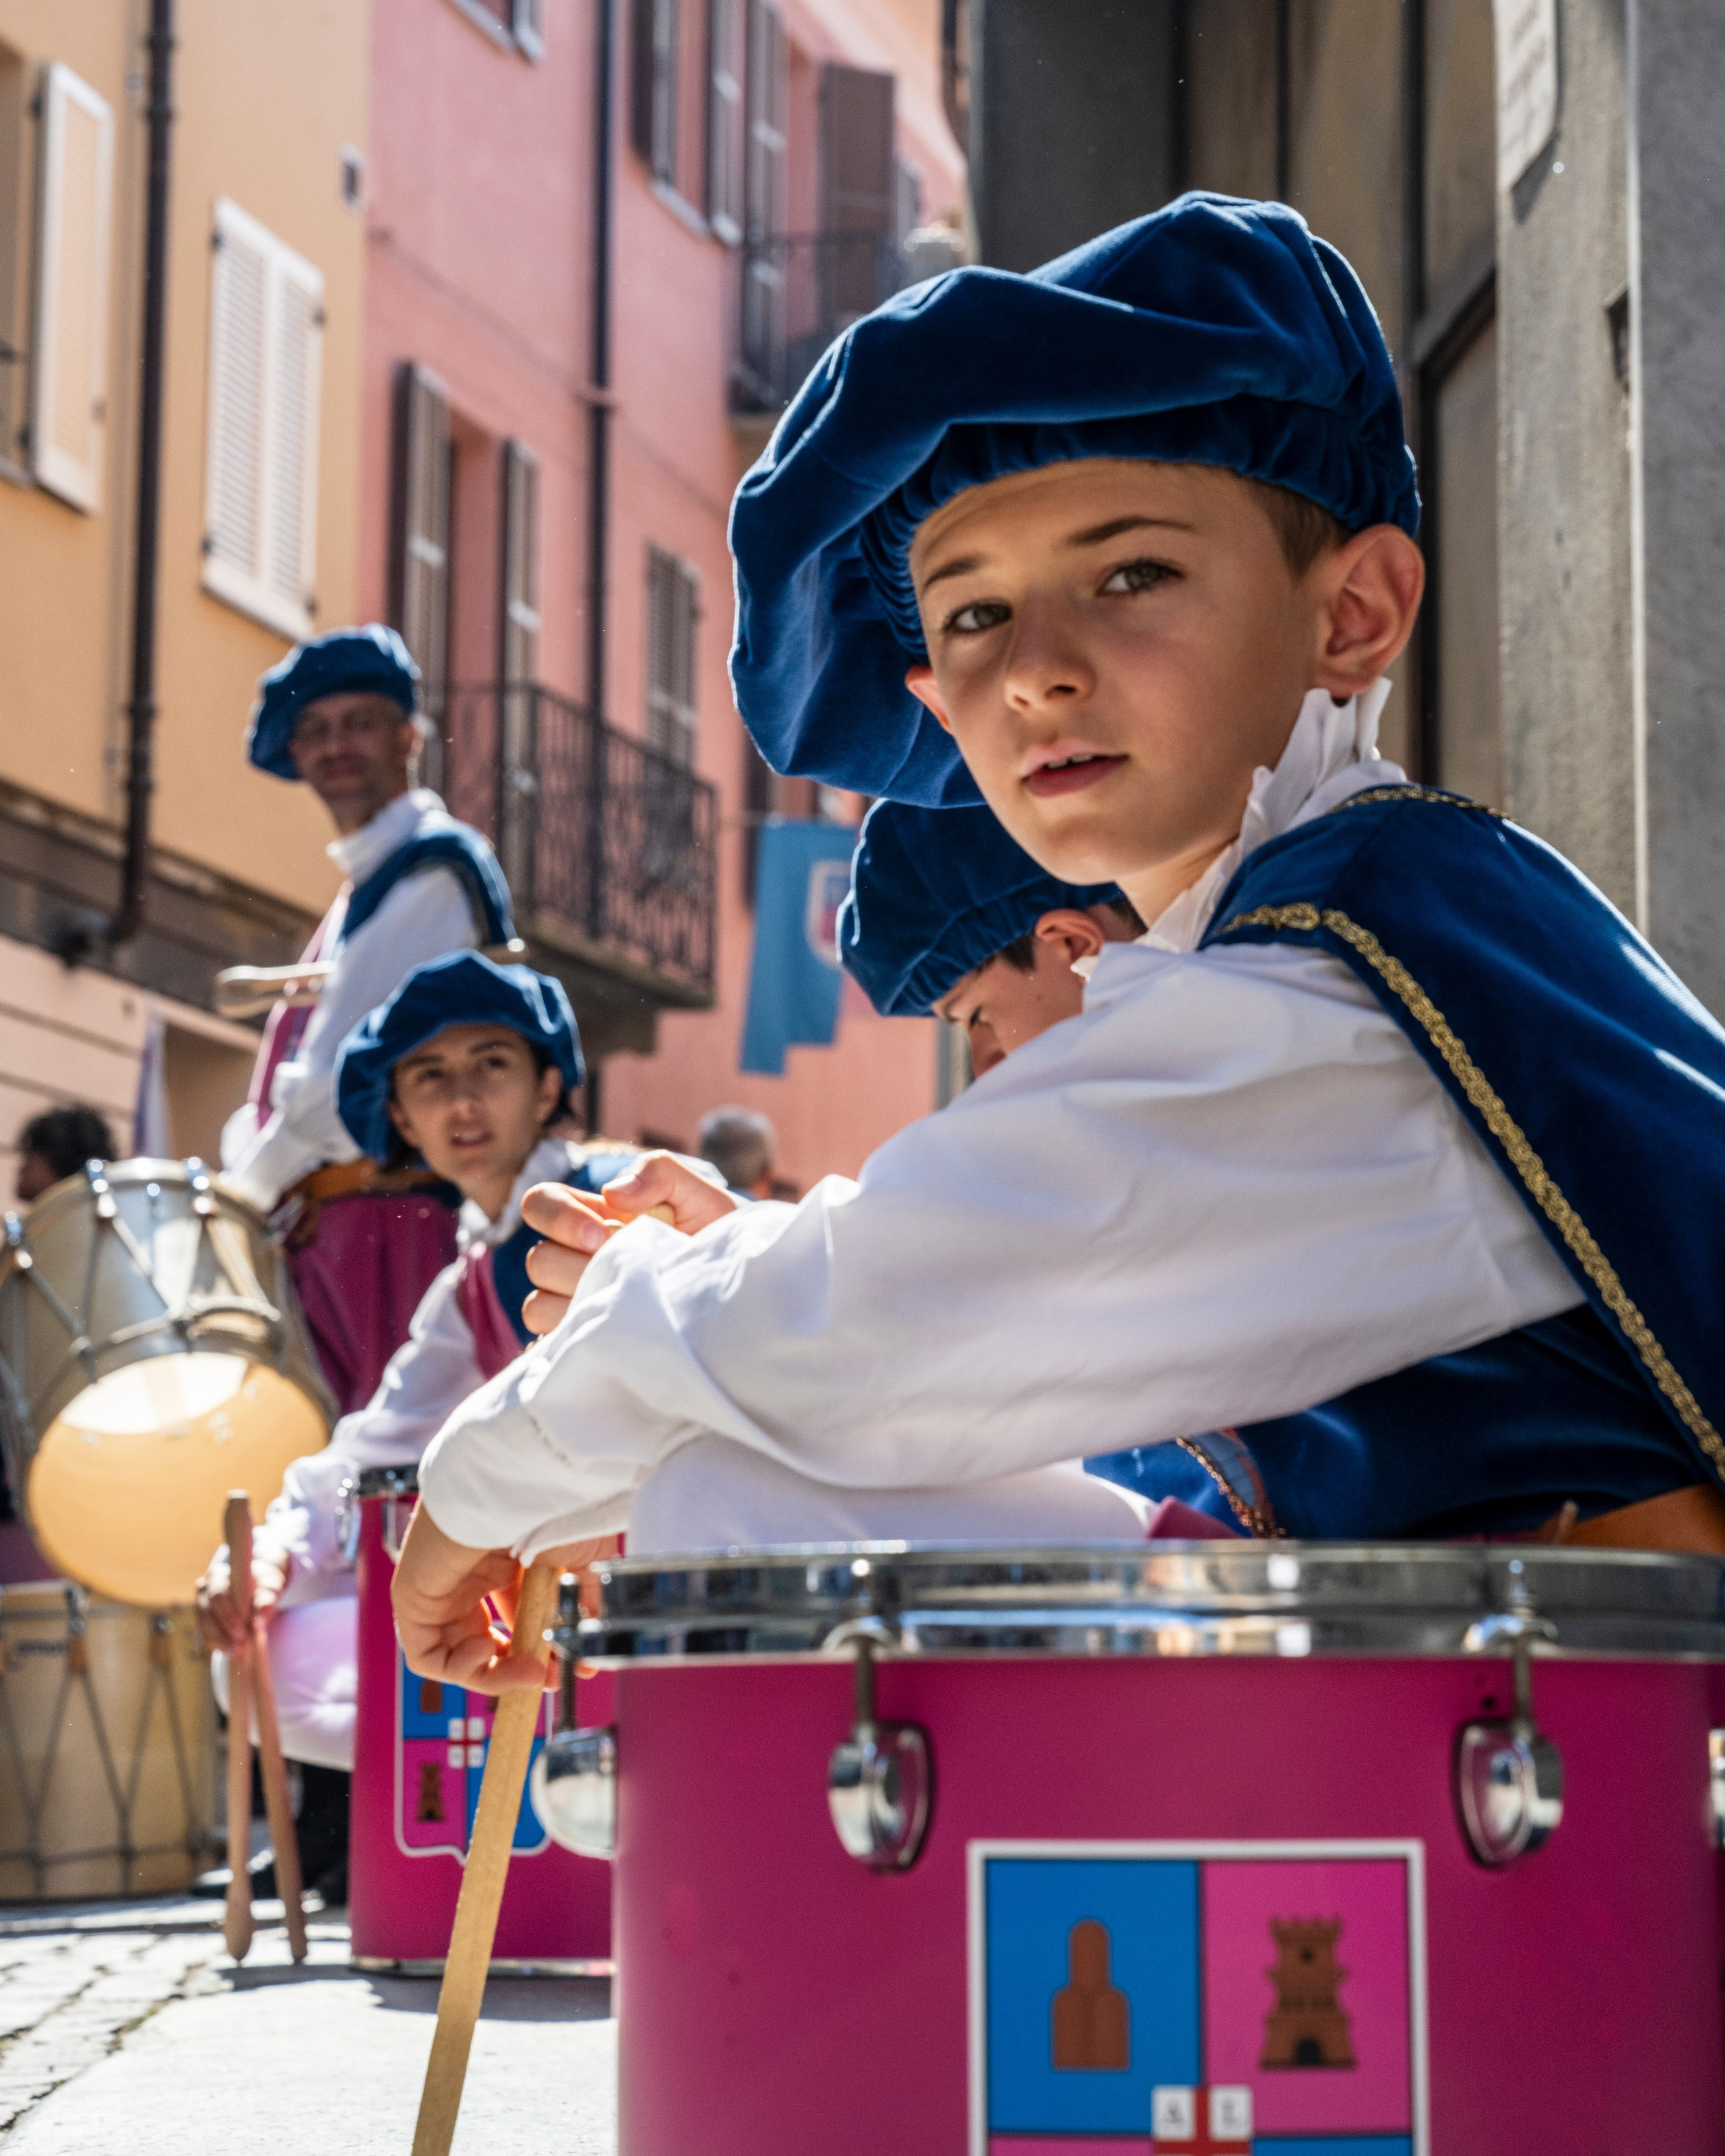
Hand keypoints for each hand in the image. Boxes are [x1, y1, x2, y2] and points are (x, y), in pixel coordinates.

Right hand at [194, 1536, 290, 1654]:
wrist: (258, 1588)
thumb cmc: (265, 1585)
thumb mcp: (270, 1589)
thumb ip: (266, 1602)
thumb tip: (258, 1623)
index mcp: (219, 1573)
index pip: (218, 1594)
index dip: (228, 1614)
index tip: (243, 1631)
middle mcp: (205, 1586)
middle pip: (208, 1610)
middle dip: (224, 1629)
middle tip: (241, 1644)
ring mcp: (200, 1602)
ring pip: (204, 1624)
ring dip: (220, 1640)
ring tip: (237, 1652)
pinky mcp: (202, 1618)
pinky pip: (204, 1633)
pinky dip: (216, 1644)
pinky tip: (229, 1650)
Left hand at [391, 1502, 613, 1694]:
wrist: (519, 1483)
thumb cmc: (554, 1507)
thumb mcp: (585, 1561)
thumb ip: (584, 1608)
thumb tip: (589, 1660)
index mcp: (508, 1559)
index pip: (518, 1618)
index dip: (541, 1652)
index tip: (572, 1671)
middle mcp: (472, 1574)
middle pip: (488, 1641)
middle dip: (517, 1670)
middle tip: (547, 1680)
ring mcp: (442, 1587)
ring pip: (457, 1654)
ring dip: (494, 1675)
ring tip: (527, 1671)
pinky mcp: (414, 1598)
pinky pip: (427, 1655)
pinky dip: (458, 1669)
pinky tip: (487, 1653)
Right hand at [518, 1154, 737, 1334]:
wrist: (739, 1294)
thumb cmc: (716, 1238)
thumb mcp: (699, 1195)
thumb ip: (658, 1171)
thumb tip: (613, 1194)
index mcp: (590, 1215)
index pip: (539, 1203)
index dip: (559, 1217)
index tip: (601, 1233)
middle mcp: (573, 1259)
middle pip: (539, 1260)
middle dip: (581, 1266)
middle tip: (629, 1272)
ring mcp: (574, 1302)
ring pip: (538, 1306)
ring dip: (582, 1303)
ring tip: (630, 1303)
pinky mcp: (581, 1343)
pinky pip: (552, 1346)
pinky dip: (578, 1339)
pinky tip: (618, 1332)